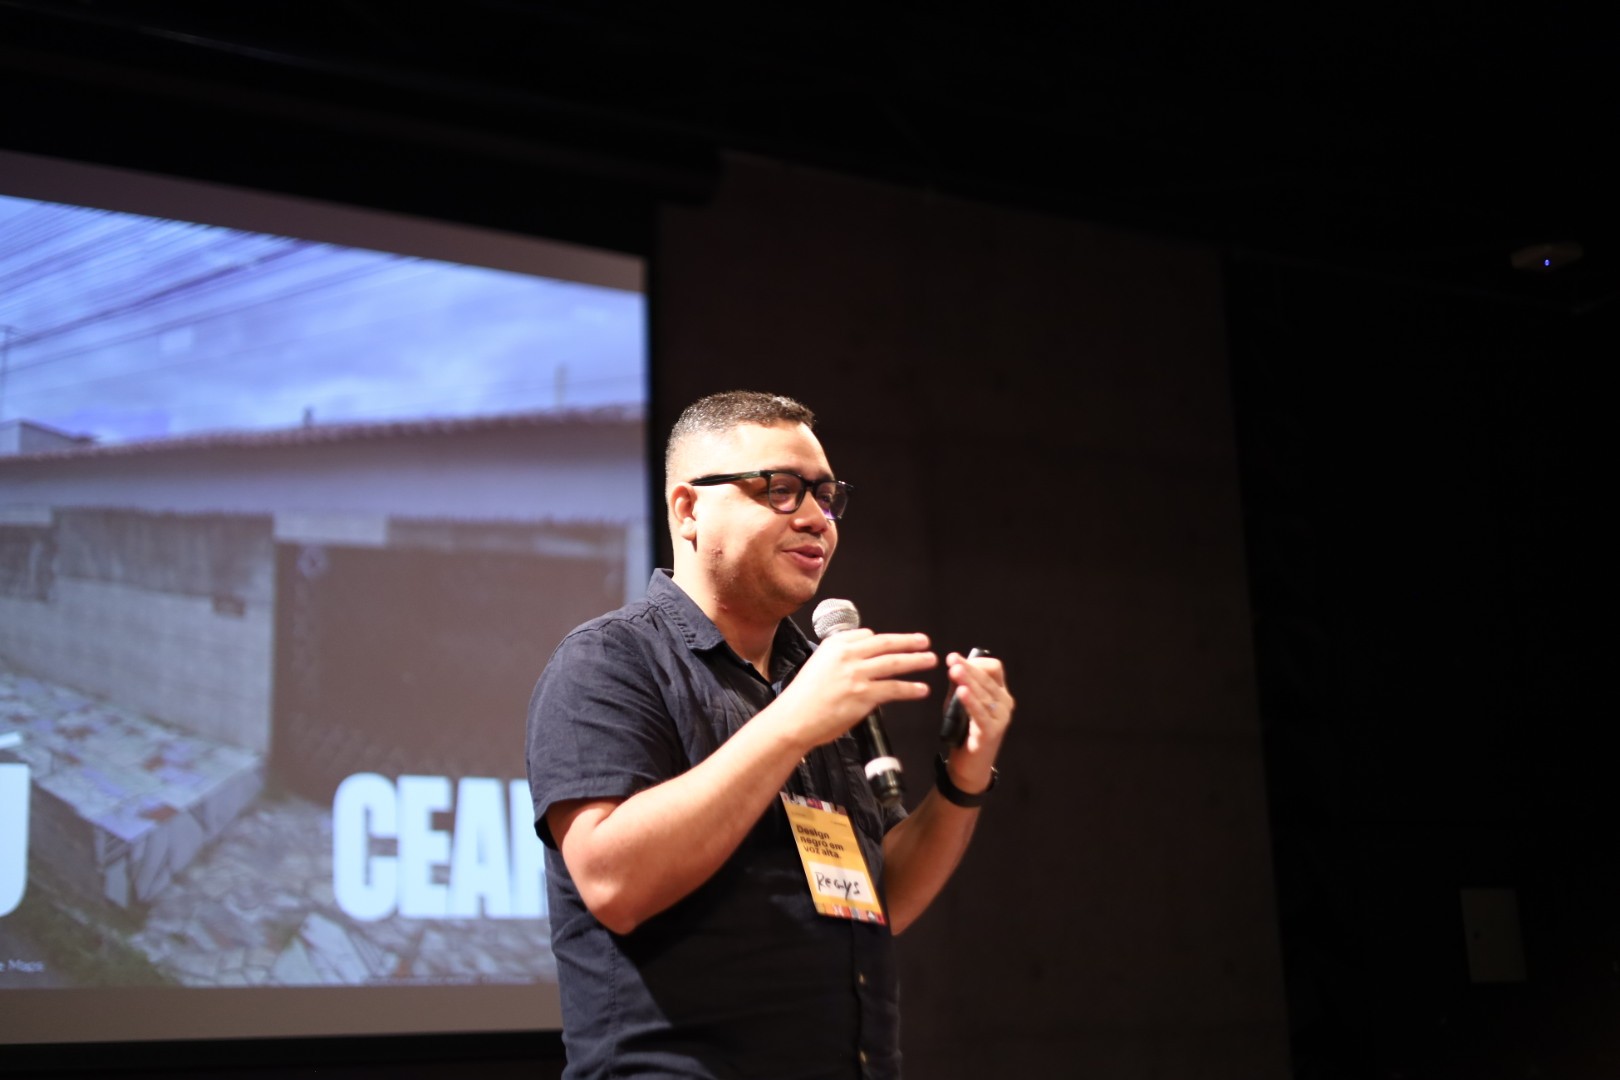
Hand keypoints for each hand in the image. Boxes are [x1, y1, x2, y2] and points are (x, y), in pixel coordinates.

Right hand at [771, 629, 935, 750]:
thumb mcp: (817, 666)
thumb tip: (861, 661)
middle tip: (924, 641)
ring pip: (894, 663)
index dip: (884, 639)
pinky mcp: (864, 695)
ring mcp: (857, 674)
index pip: (866, 635)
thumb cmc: (802, 699)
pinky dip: (911, 689)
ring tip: (930, 660)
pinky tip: (921, 689)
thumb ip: (839, 660)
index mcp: (834, 645)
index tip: (895, 642)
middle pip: (886, 644)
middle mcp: (848, 655)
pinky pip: (894, 688)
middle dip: (908, 642)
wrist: (794, 719)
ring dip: (916, 661)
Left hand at [942, 651, 1012, 789]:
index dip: (975, 662)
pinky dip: (970, 702)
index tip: (955, 659)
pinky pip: (980, 713)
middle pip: (987, 678)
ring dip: (968, 681)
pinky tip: (961, 692)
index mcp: (1000, 693)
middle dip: (968, 668)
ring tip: (954, 671)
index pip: (994, 668)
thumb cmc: (964, 730)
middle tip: (951, 660)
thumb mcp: (959, 703)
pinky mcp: (991, 732)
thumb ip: (958, 685)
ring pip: (983, 694)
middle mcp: (1005, 703)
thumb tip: (954, 664)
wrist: (969, 766)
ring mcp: (1001, 718)